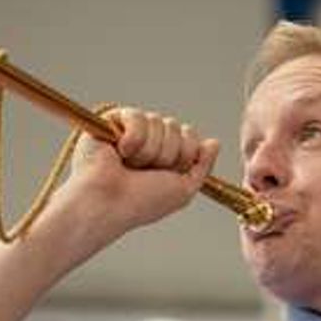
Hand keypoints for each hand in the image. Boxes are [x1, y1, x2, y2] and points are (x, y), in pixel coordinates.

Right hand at [61, 107, 220, 233]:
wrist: (106, 204)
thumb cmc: (141, 203)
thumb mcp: (183, 190)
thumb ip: (202, 166)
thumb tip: (214, 142)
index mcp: (164, 157)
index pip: (189, 137)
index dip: (184, 155)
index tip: (168, 174)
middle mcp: (148, 142)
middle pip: (176, 128)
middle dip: (166, 154)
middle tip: (145, 172)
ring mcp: (128, 131)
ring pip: (157, 121)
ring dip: (148, 151)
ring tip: (129, 165)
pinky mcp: (109, 121)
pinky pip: (136, 116)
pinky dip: (132, 139)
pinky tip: (118, 153)